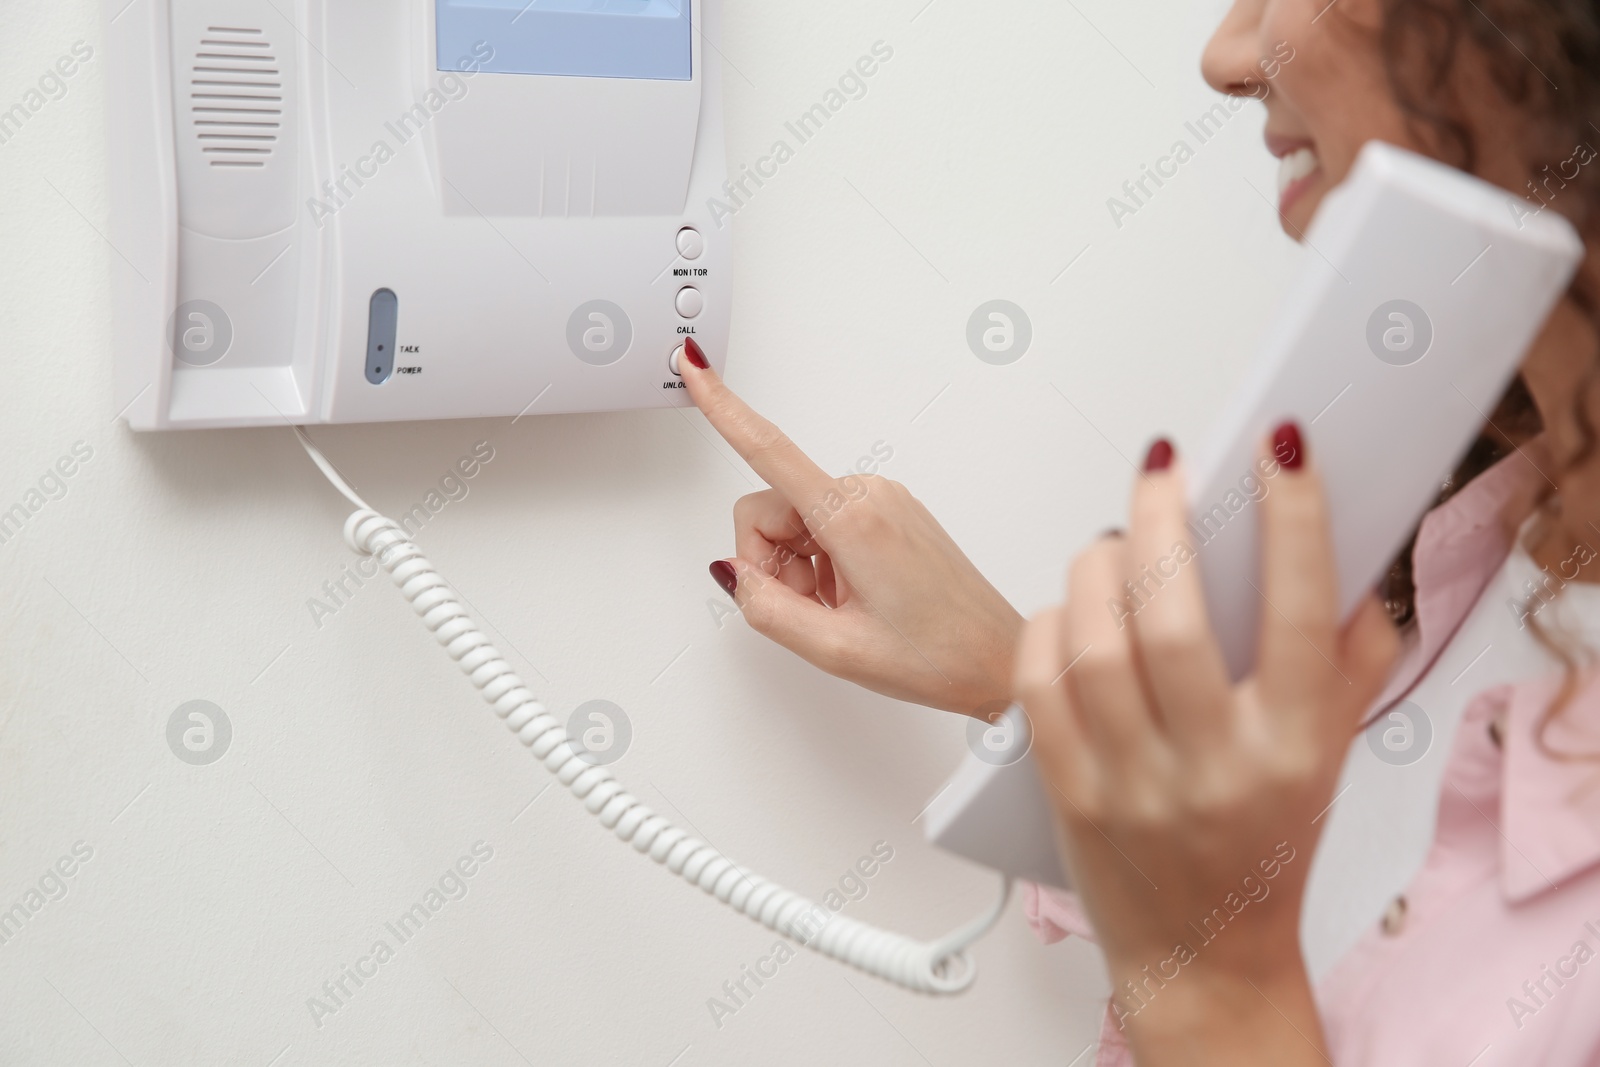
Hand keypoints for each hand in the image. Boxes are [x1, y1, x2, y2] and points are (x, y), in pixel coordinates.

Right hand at [679, 343, 1022, 716]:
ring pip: (795, 519)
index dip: (723, 407)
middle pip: (771, 506)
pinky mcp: (889, 510)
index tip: (694, 366)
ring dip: (799, 568)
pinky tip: (853, 597)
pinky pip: (825, 524)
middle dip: (771, 562)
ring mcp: (882, 499)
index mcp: (852, 519)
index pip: (769, 451)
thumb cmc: (936, 654)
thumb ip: (766, 608)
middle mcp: (868, 494)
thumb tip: (732, 572)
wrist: (997, 657)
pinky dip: (822, 563)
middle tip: (808, 610)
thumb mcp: (834, 649)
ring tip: (840, 609)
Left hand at [1014, 430, 1397, 1063]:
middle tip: (1161, 473)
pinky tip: (1071, 611)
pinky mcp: (1070, 793)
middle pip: (1171, 616)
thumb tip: (1353, 564)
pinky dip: (1049, 629)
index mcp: (1297, 744)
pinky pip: (1040, 686)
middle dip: (1160, 520)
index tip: (1280, 448)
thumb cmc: (1265, 844)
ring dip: (1095, 569)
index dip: (1293, 517)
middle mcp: (1218, 764)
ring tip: (1112, 545)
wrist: (1204, 953)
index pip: (1301, 610)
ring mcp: (1135, 783)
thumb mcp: (1329, 756)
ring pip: (1095, 644)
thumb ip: (1351, 663)